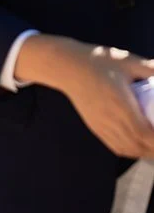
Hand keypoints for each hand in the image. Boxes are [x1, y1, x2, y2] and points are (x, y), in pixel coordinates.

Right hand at [32, 41, 153, 159]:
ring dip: (144, 152)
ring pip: (127, 149)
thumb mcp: (128, 61)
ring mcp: (102, 126)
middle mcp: (111, 119)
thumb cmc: (98, 62)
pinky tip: (139, 147)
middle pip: (138, 145)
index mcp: (121, 104)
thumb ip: (151, 68)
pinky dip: (131, 151)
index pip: (144, 132)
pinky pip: (116, 146)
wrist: (67, 68)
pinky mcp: (96, 127)